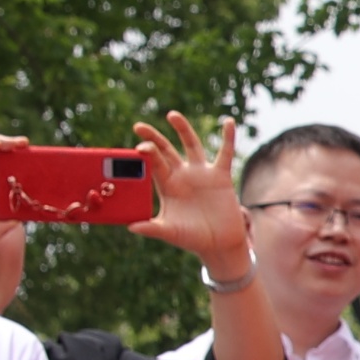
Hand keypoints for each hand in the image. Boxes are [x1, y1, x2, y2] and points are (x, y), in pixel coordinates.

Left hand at [131, 113, 252, 275]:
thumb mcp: (171, 232)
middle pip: (166, 151)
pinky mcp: (221, 176)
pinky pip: (226, 153)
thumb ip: (153, 228)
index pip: (154, 165)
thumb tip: (131, 227)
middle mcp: (182, 176)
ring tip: (171, 115)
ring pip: (191, 145)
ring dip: (182, 129)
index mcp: (167, 186)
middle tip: (139, 127)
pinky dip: (228, 137)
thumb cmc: (192, 239)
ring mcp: (202, 174)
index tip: (139, 148)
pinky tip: (228, 122)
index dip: (147, 155)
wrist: (219, 244)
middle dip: (154, 138)